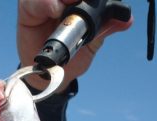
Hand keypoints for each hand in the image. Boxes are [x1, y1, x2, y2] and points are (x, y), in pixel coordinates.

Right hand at [17, 0, 132, 90]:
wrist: (51, 76)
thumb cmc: (71, 56)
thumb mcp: (92, 42)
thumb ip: (106, 28)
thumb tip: (128, 20)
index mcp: (76, 2)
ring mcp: (44, 1)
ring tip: (68, 4)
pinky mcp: (28, 7)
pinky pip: (33, 1)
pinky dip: (45, 3)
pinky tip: (55, 10)